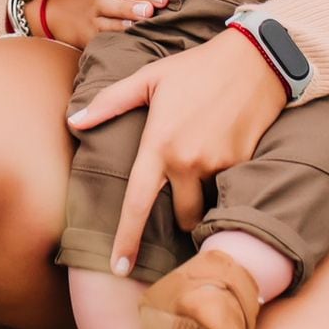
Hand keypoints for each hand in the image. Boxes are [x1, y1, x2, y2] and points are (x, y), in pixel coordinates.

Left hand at [66, 30, 288, 275]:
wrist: (254, 60)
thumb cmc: (196, 68)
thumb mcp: (149, 79)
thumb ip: (110, 103)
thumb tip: (74, 120)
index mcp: (159, 144)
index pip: (137, 204)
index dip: (126, 240)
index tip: (118, 268)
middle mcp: (188, 161)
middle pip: (180, 218)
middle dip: (179, 218)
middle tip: (179, 197)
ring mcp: (219, 165)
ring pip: (207, 205)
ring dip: (202, 201)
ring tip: (203, 174)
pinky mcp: (244, 164)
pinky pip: (228, 190)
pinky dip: (223, 184)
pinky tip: (223, 157)